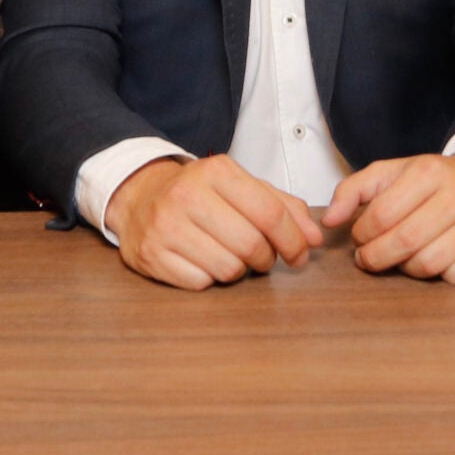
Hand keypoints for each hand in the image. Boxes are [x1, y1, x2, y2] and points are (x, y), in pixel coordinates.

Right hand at [104, 154, 323, 290]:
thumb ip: (283, 207)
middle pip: (252, 244)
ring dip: (239, 270)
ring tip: (231, 256)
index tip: (302, 254)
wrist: (139, 196)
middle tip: (265, 257)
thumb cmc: (199, 194)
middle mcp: (188, 195)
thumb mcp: (240, 186)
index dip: (294, 240)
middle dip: (268, 258)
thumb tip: (315, 238)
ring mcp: (166, 227)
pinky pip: (201, 283)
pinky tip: (204, 261)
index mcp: (217, 172)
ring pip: (228, 268)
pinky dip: (210, 279)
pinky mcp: (151, 255)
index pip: (270, 213)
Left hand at [323, 153, 454, 285]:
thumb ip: (353, 190)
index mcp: (429, 172)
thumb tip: (329, 220)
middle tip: (369, 259)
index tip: (360, 240)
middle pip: (404, 242)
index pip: (381, 216)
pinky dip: (443, 277)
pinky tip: (437, 262)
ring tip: (403, 258)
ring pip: (430, 263)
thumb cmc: (434, 182)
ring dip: (408, 268)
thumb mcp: (391, 173)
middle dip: (377, 258)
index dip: (362, 236)